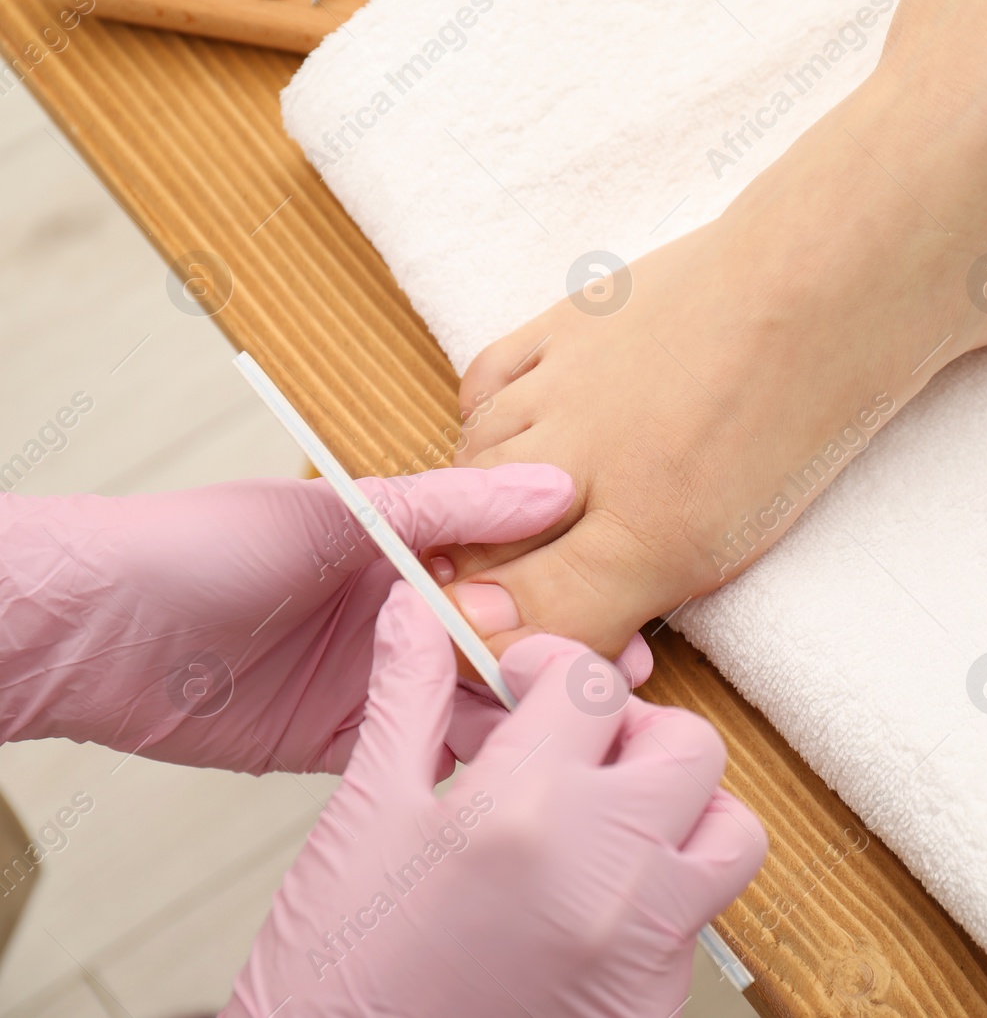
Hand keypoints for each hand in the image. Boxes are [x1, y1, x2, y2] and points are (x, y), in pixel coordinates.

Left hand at [0, 465, 651, 773]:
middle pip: (504, 637)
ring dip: (526, 709)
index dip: (569, 589)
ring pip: (475, 698)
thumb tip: (559, 486)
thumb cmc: (208, 546)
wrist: (102, 633)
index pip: (510, 566)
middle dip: (563, 655)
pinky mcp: (348, 741)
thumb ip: (454, 506)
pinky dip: (470, 753)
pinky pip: (425, 748)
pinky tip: (513, 758)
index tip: (625, 608)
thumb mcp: (345, 512)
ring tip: (577, 720)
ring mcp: (377, 679)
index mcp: (403, 546)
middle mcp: (399, 613)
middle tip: (617, 674)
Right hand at [225, 583, 765, 1017]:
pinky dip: (666, 894)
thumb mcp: (364, 820)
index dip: (554, 666)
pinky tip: (595, 900)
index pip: (591, 683)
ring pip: (730, 832)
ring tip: (611, 827)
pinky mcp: (655, 1000)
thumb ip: (406, 701)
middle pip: (688, 745)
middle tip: (577, 756)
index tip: (526, 688)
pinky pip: (704, 918)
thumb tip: (415, 612)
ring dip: (683, 813)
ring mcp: (642, 942)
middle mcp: (603, 870)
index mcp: (521, 808)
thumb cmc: (339, 975)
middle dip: (635, 734)